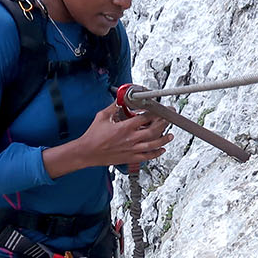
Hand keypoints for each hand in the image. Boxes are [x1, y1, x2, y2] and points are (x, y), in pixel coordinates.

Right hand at [43, 106, 171, 176]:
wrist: (87, 152)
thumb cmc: (93, 136)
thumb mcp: (102, 117)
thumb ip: (113, 107)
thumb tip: (120, 100)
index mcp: (125, 127)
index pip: (145, 117)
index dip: (155, 112)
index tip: (159, 109)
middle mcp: (131, 139)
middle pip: (154, 130)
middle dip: (164, 123)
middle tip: (168, 119)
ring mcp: (132, 149)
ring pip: (153, 144)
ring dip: (164, 139)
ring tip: (170, 135)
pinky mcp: (130, 158)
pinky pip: (147, 156)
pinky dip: (156, 153)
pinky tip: (161, 149)